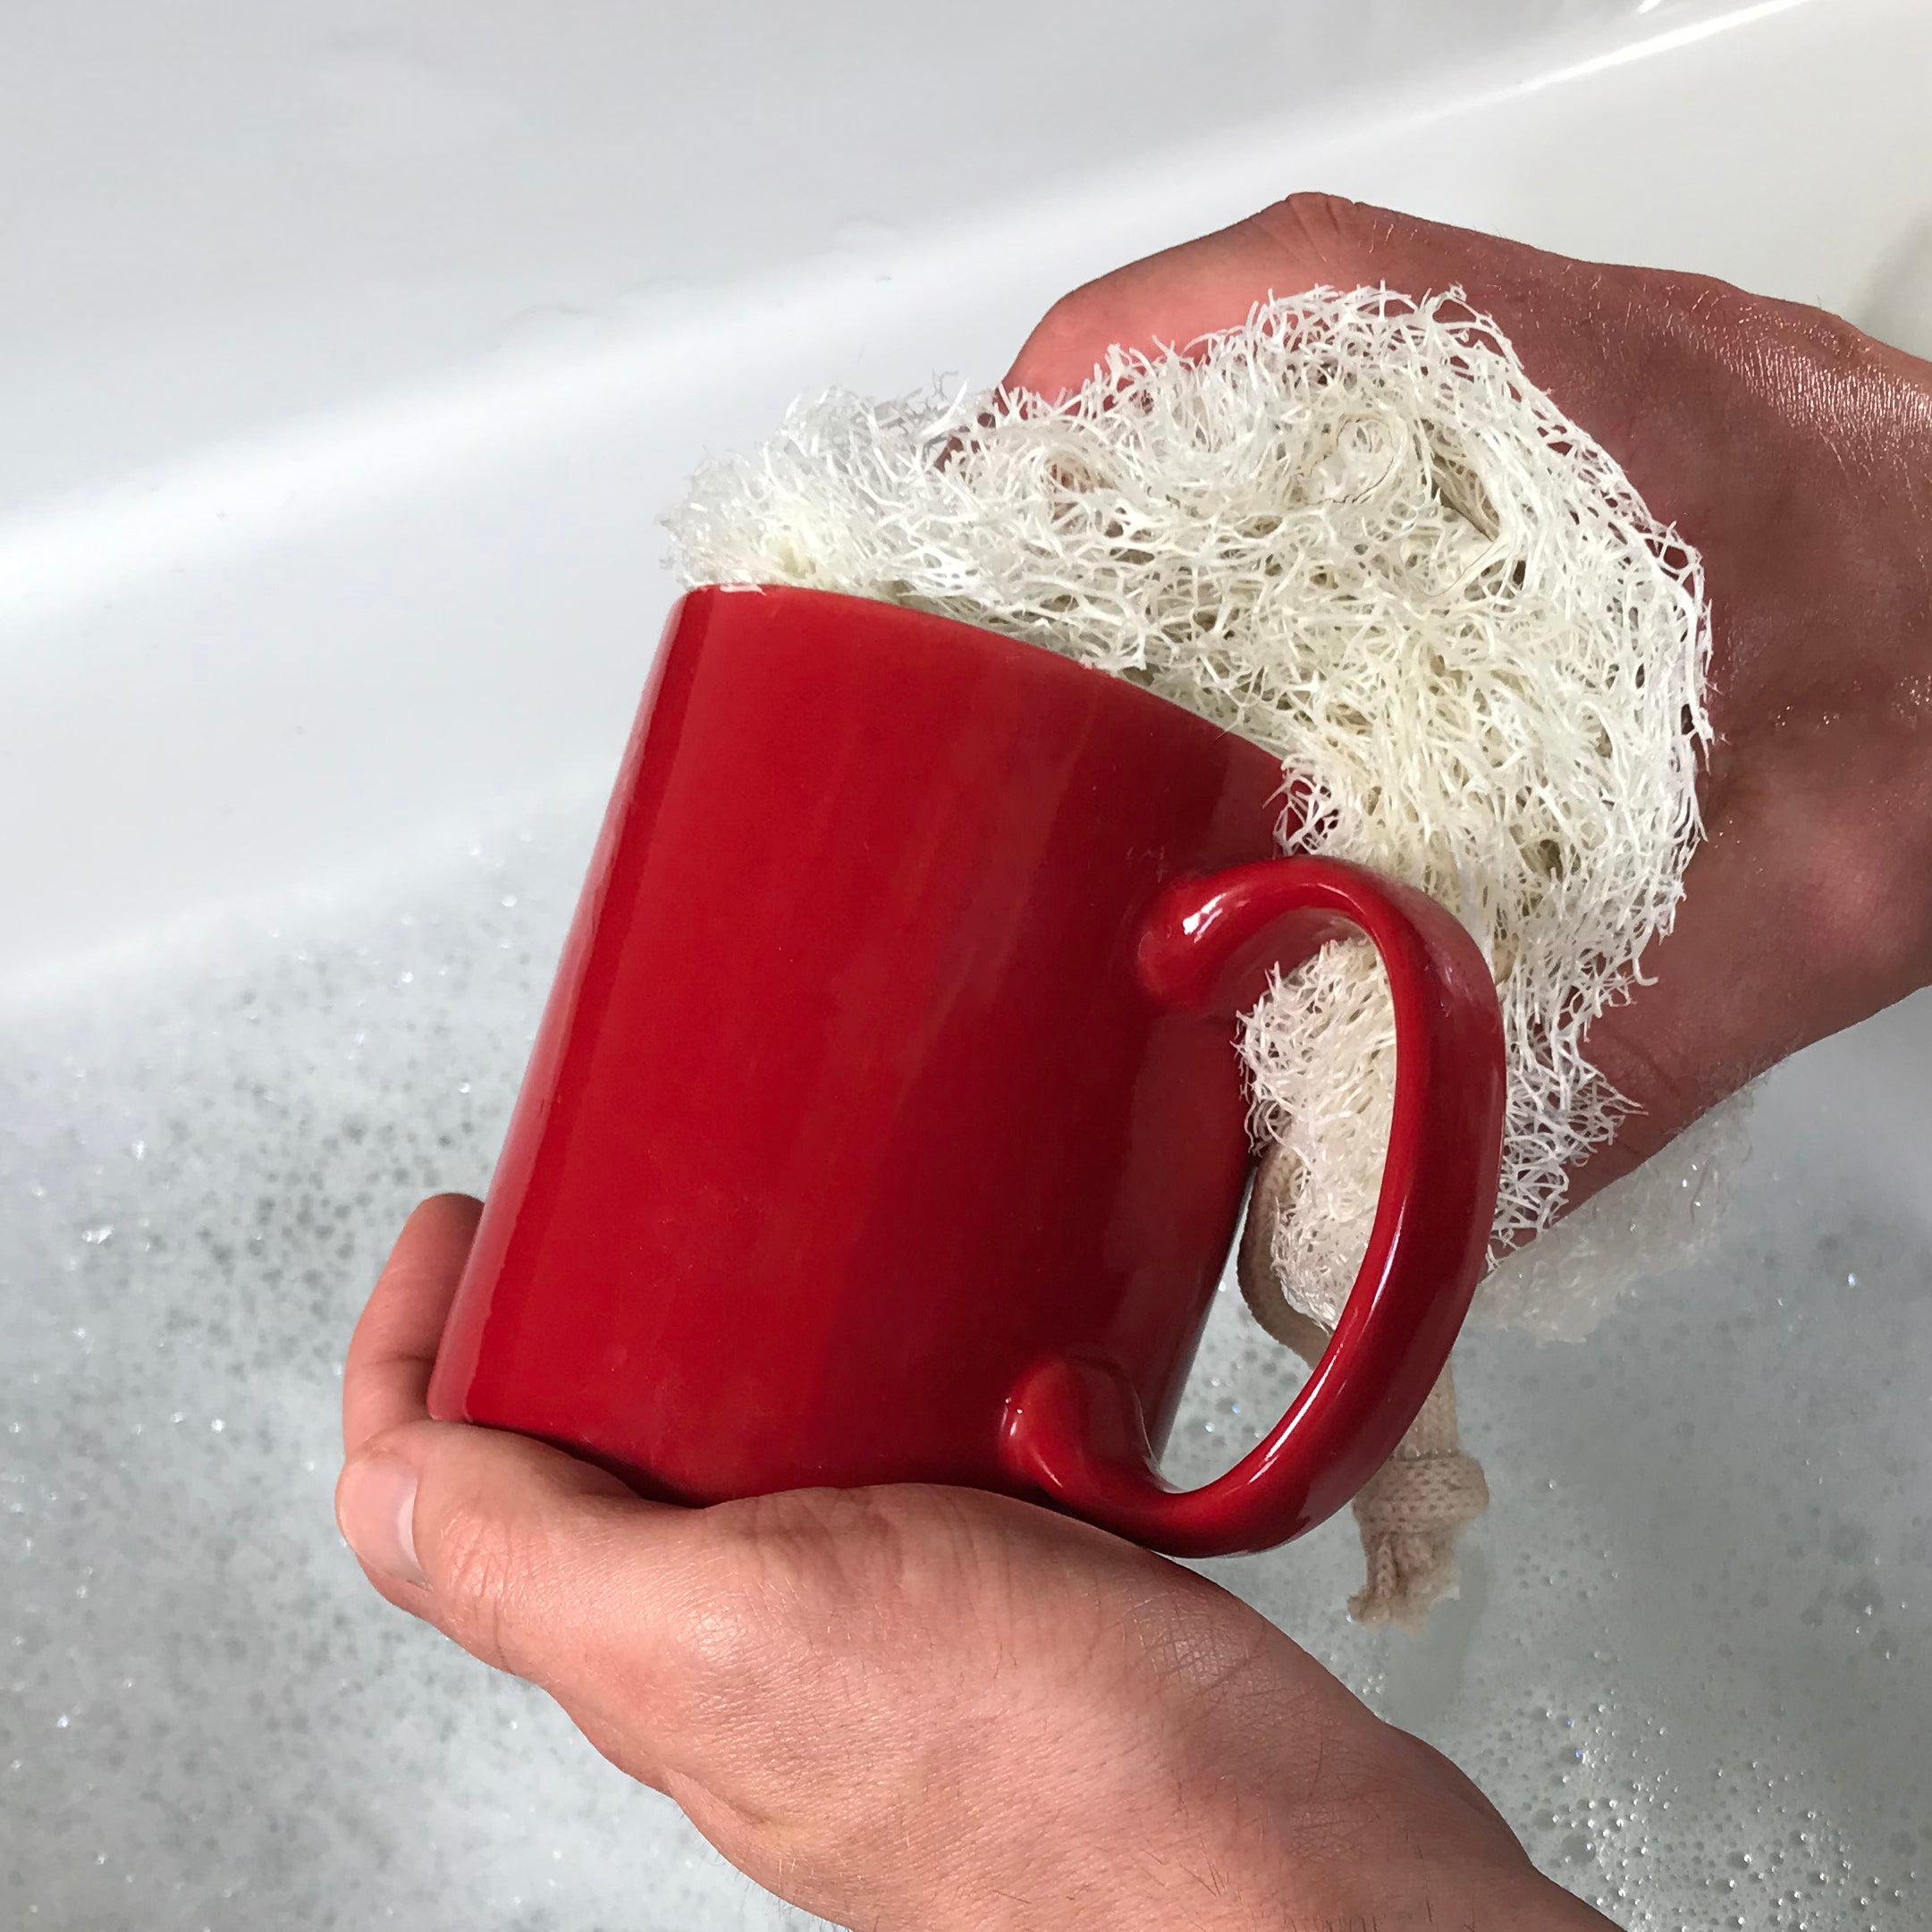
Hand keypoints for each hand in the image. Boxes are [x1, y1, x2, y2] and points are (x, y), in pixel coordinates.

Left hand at [337, 1195, 1608, 1930]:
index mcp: (647, 1653)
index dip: (412, 1352)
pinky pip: (886, 1467)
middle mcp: (739, 1647)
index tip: (458, 1226)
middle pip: (580, 1472)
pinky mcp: (992, 1590)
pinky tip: (933, 1321)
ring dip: (723, 1342)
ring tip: (771, 1235)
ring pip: (739, 1464)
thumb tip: (381, 1487)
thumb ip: (546, 1569)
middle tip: (615, 1211)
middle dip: (568, 1328)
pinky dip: (876, 1377)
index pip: (444, 1502)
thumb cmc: (1043, 1770)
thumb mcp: (741, 1631)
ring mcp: (866, 1623)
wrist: (1275, 1853)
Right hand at [1004, 194, 1931, 1204]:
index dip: (1114, 367)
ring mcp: (1596, 391)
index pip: (1308, 295)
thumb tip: (1395, 1211)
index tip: (991, 480)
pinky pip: (1393, 440)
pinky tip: (1253, 653)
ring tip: (1086, 623)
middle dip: (1104, 449)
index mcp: (1621, 410)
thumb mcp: (1817, 897)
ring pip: (1320, 378)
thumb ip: (1610, 1061)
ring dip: (1187, 479)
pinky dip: (1287, 519)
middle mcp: (1592, 367)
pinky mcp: (1607, 445)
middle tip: (1001, 589)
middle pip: (1269, 333)